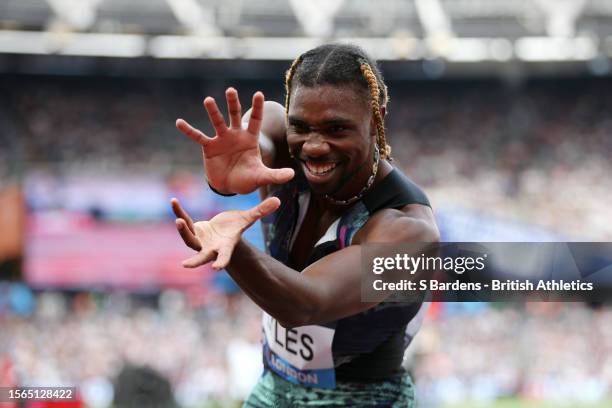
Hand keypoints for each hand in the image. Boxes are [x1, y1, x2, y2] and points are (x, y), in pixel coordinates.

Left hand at [171, 196, 279, 269]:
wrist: (221, 230)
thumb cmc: (235, 227)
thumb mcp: (247, 218)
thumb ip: (261, 211)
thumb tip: (278, 200)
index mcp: (225, 246)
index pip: (224, 256)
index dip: (221, 262)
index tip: (216, 268)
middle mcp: (210, 247)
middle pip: (201, 257)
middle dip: (195, 262)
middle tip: (185, 265)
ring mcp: (199, 241)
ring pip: (188, 238)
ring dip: (183, 230)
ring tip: (179, 220)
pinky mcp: (192, 231)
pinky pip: (184, 222)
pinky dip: (179, 212)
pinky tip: (174, 201)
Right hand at [176, 88, 293, 194]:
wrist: (230, 185)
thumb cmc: (247, 178)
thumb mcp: (262, 177)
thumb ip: (276, 175)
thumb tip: (292, 175)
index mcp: (250, 139)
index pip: (255, 120)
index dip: (257, 108)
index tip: (259, 94)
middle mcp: (235, 135)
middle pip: (234, 115)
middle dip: (233, 103)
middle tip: (231, 90)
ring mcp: (221, 139)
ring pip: (217, 122)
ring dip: (212, 111)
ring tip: (208, 100)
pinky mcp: (209, 147)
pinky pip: (198, 137)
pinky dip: (189, 130)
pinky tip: (179, 122)